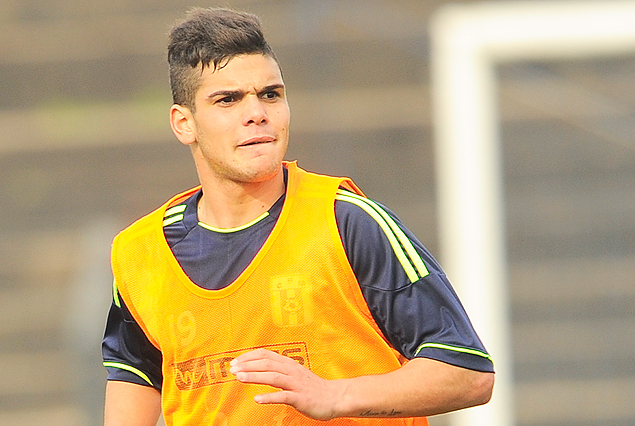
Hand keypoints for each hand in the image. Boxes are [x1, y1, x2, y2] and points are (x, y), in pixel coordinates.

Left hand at [229, 348, 344, 419]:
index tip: (235, 361)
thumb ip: (278, 369)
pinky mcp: (300, 398)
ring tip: (239, 378)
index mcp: (288, 364)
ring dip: (254, 376)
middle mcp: (291, 371)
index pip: (265, 354)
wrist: (334, 397)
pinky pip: (283, 396)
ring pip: (273, 377)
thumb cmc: (312, 387)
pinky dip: (269, 397)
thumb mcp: (294, 373)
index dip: (249, 356)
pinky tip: (257, 399)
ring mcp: (296, 384)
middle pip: (267, 363)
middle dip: (247, 365)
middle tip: (232, 369)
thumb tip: (258, 367)